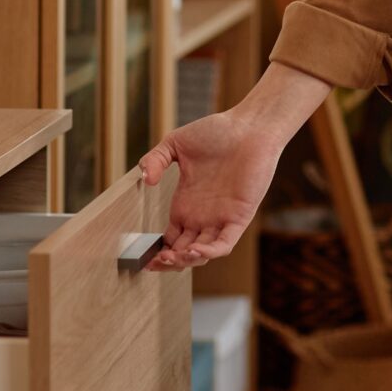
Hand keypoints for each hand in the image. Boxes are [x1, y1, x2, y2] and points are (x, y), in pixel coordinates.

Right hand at [137, 105, 281, 271]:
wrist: (249, 126)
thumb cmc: (216, 132)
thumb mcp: (175, 144)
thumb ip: (155, 160)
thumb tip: (145, 179)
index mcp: (186, 205)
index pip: (170, 239)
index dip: (157, 253)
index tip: (142, 259)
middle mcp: (202, 216)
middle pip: (183, 253)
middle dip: (168, 263)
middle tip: (152, 264)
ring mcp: (220, 218)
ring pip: (202, 254)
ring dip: (186, 261)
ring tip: (171, 257)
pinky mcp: (239, 217)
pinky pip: (224, 244)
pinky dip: (210, 252)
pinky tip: (194, 251)